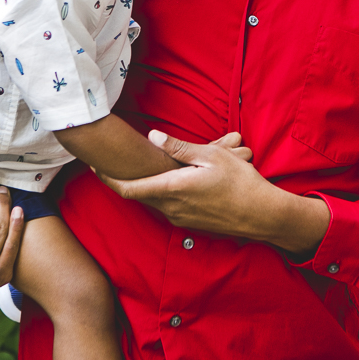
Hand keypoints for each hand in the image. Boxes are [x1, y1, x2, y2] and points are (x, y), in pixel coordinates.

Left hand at [97, 131, 329, 254]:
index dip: (107, 178)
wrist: (263, 215)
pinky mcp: (191, 223)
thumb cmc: (241, 182)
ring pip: (152, 201)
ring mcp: (181, 218)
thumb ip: (179, 148)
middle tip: (114, 161)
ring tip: (139, 168)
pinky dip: (159, 193)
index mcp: (172, 189)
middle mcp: (171, 208)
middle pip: (137, 195)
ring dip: (143, 186)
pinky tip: (168, 181)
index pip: (128, 188)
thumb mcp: (211, 156)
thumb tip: (152, 137)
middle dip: (123, 179)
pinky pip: (167, 207)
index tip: (95, 165)